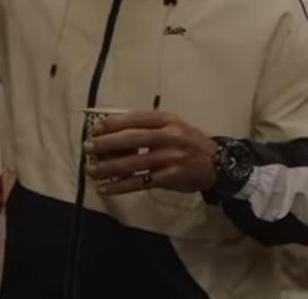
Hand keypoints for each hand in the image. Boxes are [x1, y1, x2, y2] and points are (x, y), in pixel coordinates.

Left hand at [83, 111, 217, 195]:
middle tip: (87, 147)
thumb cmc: (189, 141)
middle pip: (131, 139)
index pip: (135, 118)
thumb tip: (115, 127)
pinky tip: (105, 188)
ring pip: (133, 163)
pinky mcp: (168, 178)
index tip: (96, 128)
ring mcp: (168, 158)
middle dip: (106, 144)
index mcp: (167, 120)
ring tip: (91, 170)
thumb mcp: (174, 124)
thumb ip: (149, 124)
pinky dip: (120, 186)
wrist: (219, 163)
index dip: (113, 123)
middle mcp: (168, 137)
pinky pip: (140, 182)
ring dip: (108, 167)